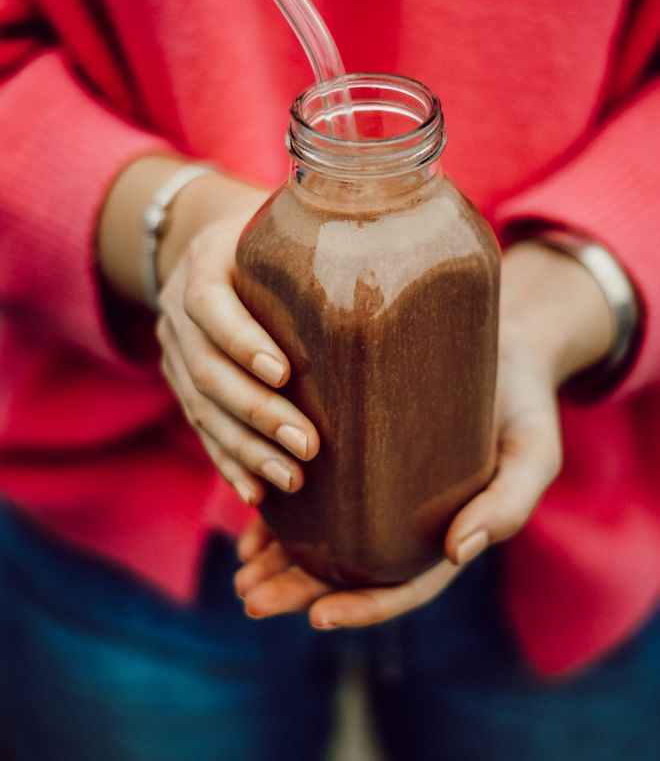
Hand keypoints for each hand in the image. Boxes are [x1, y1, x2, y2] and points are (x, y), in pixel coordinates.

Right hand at [153, 169, 319, 505]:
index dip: (243, 341)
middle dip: (258, 413)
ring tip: (291, 478)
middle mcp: (179, 314)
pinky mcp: (181, 385)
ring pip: (202, 410)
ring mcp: (176, 353)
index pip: (211, 305)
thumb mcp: (283, 225)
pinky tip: (256, 495)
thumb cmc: (271, 239)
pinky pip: (200, 431)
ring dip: (247, 450)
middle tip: (308, 445)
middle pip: (208, 370)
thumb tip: (403, 257)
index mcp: (204, 265)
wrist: (210, 247)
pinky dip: (229, 463)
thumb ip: (322, 238)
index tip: (285, 373)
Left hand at [233, 241, 613, 627]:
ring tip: (240, 575)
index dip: (364, 605)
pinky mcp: (354, 442)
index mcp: (446, 531)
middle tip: (252, 599)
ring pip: (322, 533)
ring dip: (278, 560)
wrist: (504, 341)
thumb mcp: (532, 452)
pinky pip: (311, 484)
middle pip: (349, 567)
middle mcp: (404, 516)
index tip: (319, 617)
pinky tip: (249, 522)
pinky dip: (279, 508)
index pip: (403, 584)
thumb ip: (508, 503)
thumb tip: (459, 553)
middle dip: (298, 589)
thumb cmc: (524, 400)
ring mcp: (376, 484)